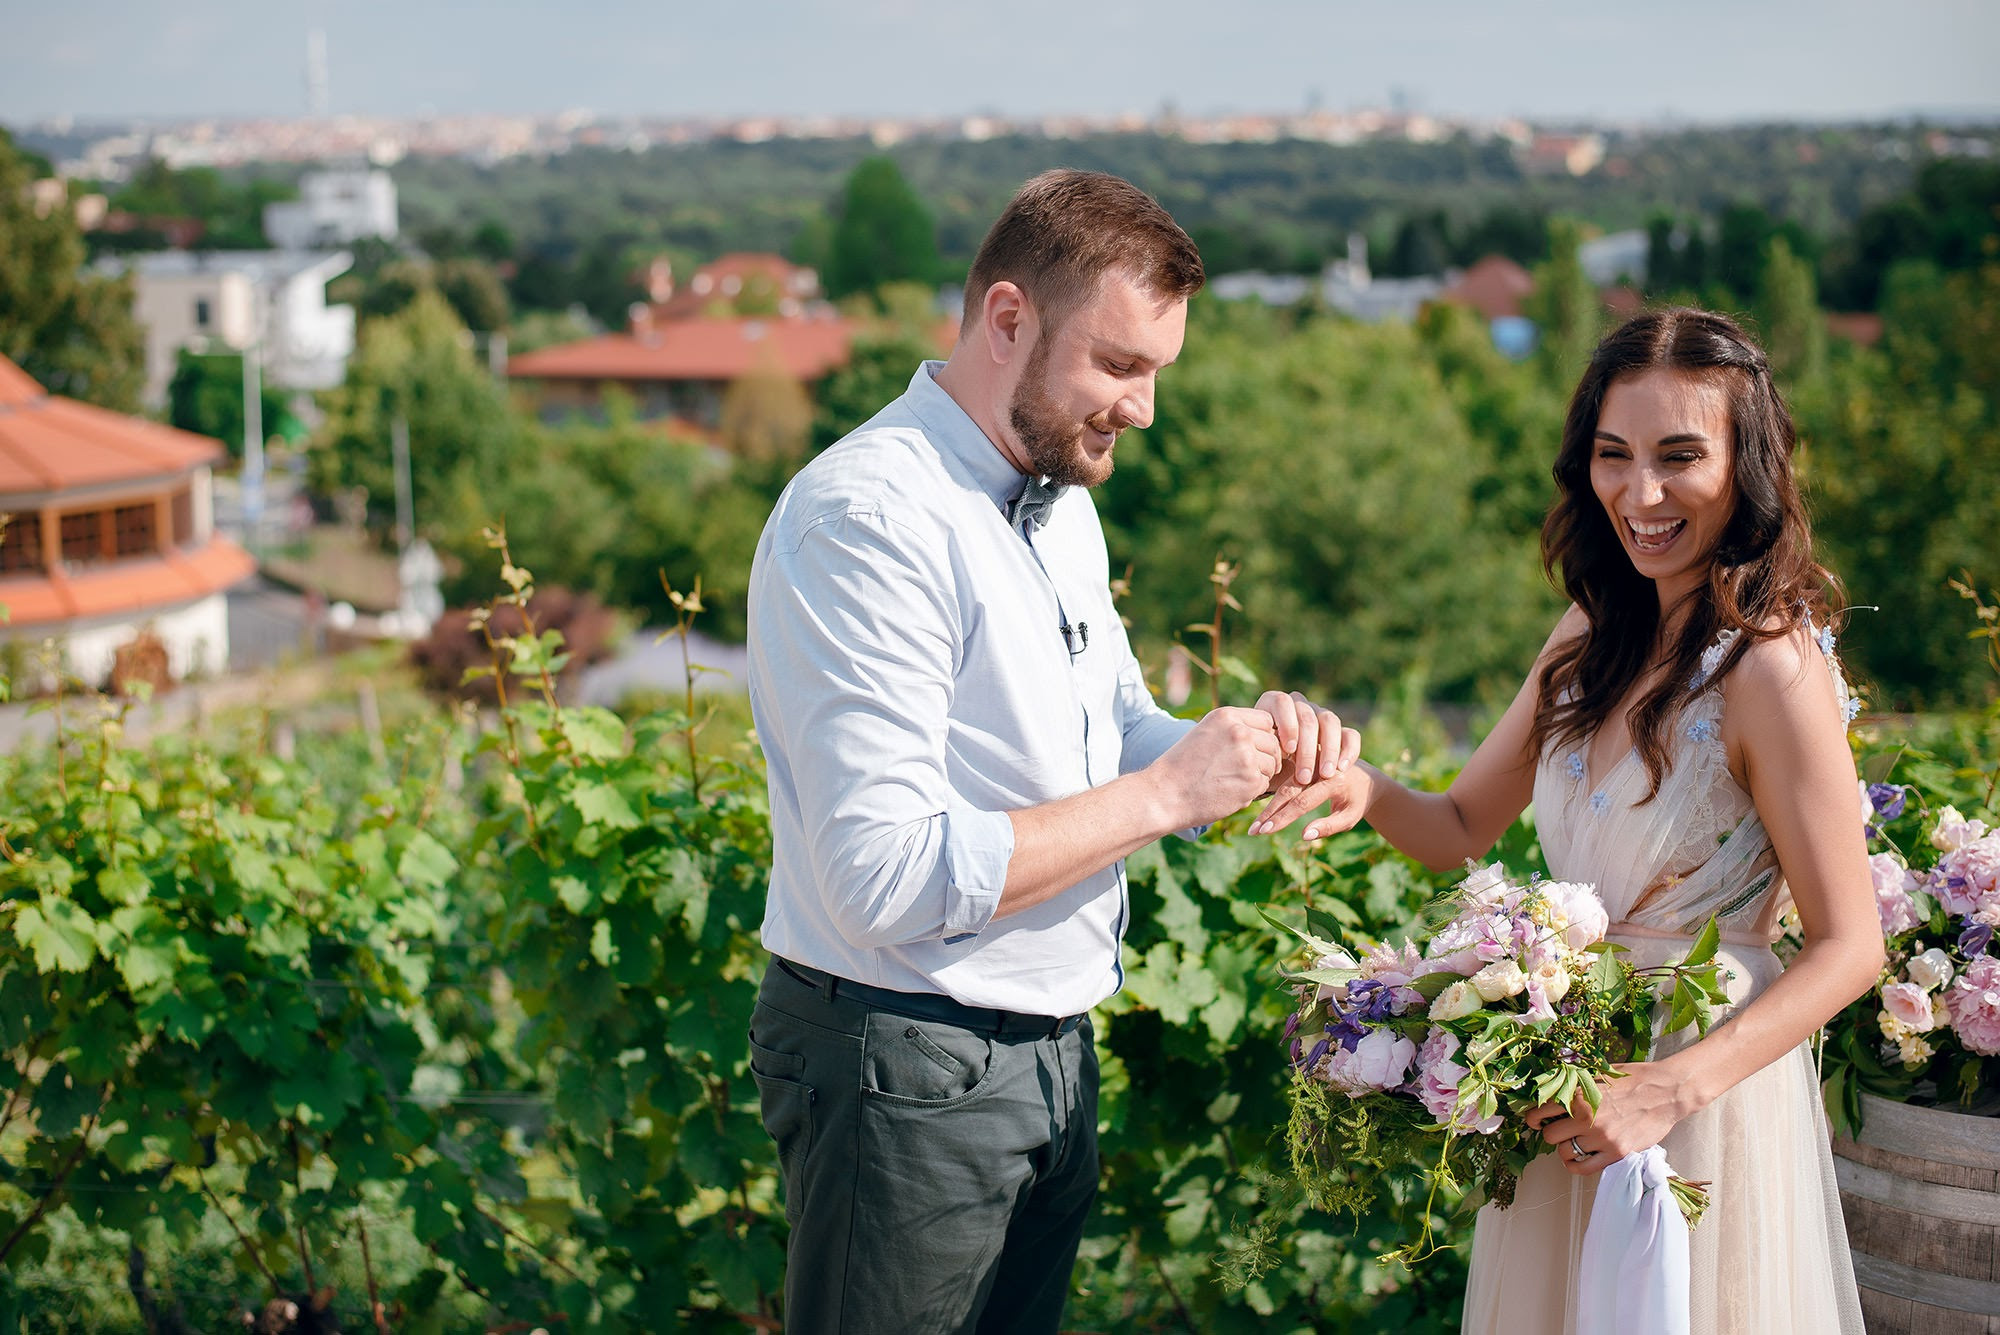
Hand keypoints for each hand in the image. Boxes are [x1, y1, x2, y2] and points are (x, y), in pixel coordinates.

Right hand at [1154, 707, 1284, 829]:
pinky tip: (1231, 791)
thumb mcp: (1206, 733)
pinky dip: (1253, 790)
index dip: (1262, 737)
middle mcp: (1239, 732)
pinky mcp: (1250, 780)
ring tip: (1233, 780)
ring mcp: (1247, 756)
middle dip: (1264, 757)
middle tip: (1241, 770)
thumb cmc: (1183, 767)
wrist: (1165, 794)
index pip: (1266, 720)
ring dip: (1260, 774)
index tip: (1250, 750)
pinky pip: (1266, 783)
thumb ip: (1234, 728)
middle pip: (1273, 742)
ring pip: (1272, 763)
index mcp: (1227, 716)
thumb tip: (1270, 733)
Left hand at [1251, 691, 1360, 790]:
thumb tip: (1272, 755)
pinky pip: (1350, 734)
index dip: (1288, 725)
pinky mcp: (1340, 731)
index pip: (1283, 703)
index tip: (1288, 751)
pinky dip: (1349, 750)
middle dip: (1307, 749)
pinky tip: (1342, 768)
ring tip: (1326, 774)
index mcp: (1275, 704)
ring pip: (1330, 722)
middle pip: (1308, 717)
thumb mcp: (1259, 758)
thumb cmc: (1263, 765)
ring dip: (1329, 749)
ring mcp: (1321, 715)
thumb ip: (1263, 751)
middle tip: (1304, 776)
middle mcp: (1300, 705)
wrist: (1280, 774)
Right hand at [1251, 764, 1372, 839]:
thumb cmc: (1357, 801)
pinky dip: (1273, 793)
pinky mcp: (1305, 760)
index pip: (1303, 801)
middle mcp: (1321, 767)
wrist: (1366, 777)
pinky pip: (1286, 776)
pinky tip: (1260, 808)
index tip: (1266, 831)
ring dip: (1269, 805)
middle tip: (1254, 831)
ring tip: (1255, 825)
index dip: (1283, 817)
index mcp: (1335, 780)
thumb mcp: (1349, 817)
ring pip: (1285, 784)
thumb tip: (1304, 836)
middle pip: (1289, 791)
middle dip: (1270, 813)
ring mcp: (1311, 761)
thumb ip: (1329, 826)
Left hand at [1522, 1062, 1690, 1175]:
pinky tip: (1576, 1159)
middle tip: (1557, 1130)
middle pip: (1549, 1135)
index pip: (1540, 1111)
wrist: (1666, 1092)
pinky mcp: (1616, 1152)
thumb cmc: (1634, 1079)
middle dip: (1550, 1132)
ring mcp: (1601, 1137)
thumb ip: (1577, 1084)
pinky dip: (1575, 1166)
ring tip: (1570, 1143)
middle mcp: (1586, 1117)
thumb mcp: (1599, 1074)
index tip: (1535, 1120)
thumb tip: (1554, 1089)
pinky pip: (1585, 1168)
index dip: (1534, 1117)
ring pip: (1564, 1152)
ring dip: (1564, 1149)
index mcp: (1579, 1095)